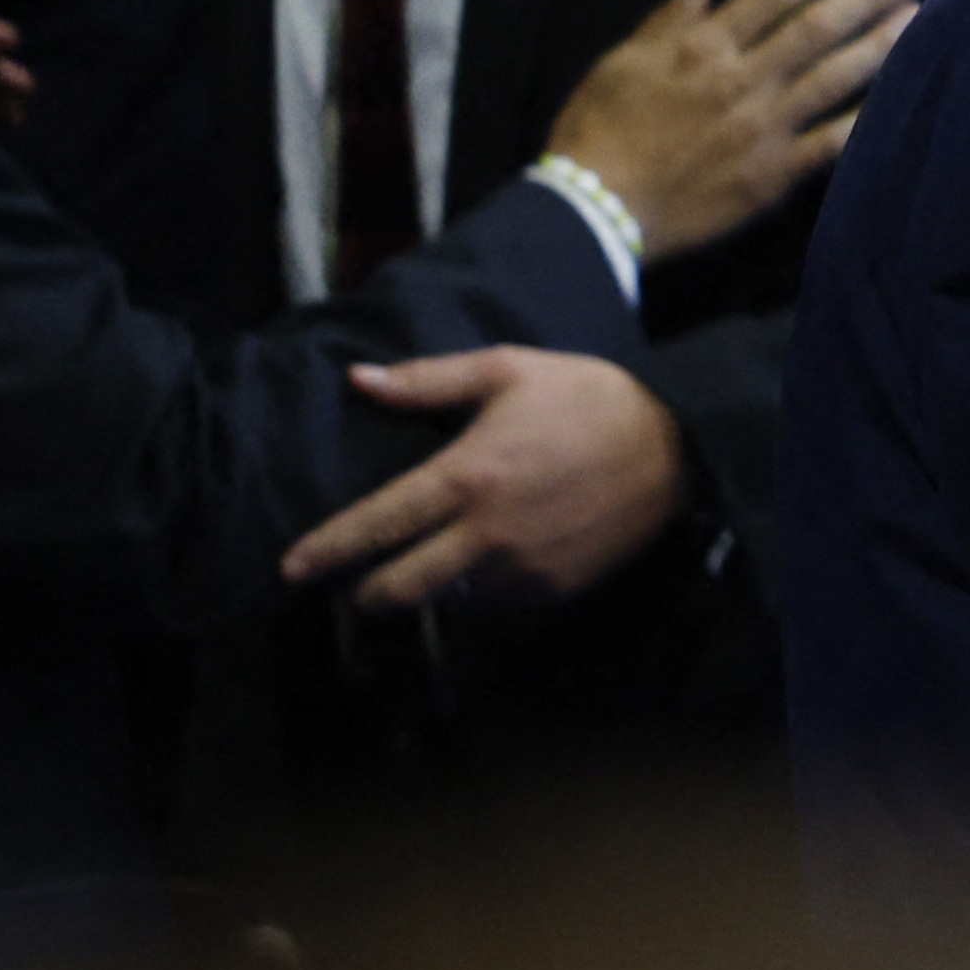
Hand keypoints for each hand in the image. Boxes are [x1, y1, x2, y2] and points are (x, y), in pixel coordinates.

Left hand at [282, 347, 687, 608]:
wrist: (678, 445)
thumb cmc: (587, 397)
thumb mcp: (508, 369)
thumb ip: (428, 380)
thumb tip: (360, 381)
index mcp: (468, 476)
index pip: (378, 524)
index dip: (328, 549)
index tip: (290, 567)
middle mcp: (488, 533)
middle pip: (402, 586)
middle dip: (365, 592)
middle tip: (350, 587)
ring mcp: (524, 568)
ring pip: (450, 597)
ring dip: (428, 590)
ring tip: (421, 571)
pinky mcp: (556, 589)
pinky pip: (498, 600)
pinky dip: (479, 588)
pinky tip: (484, 564)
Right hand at [538, 0, 925, 261]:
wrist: (596, 208)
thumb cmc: (600, 130)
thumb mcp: (623, 62)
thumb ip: (667, 21)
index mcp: (702, 47)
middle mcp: (741, 80)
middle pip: (816, 29)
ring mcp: (763, 128)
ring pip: (834, 78)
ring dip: (880, 46)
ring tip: (918, 19)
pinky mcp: (773, 174)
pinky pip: (832, 145)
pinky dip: (867, 121)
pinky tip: (903, 100)